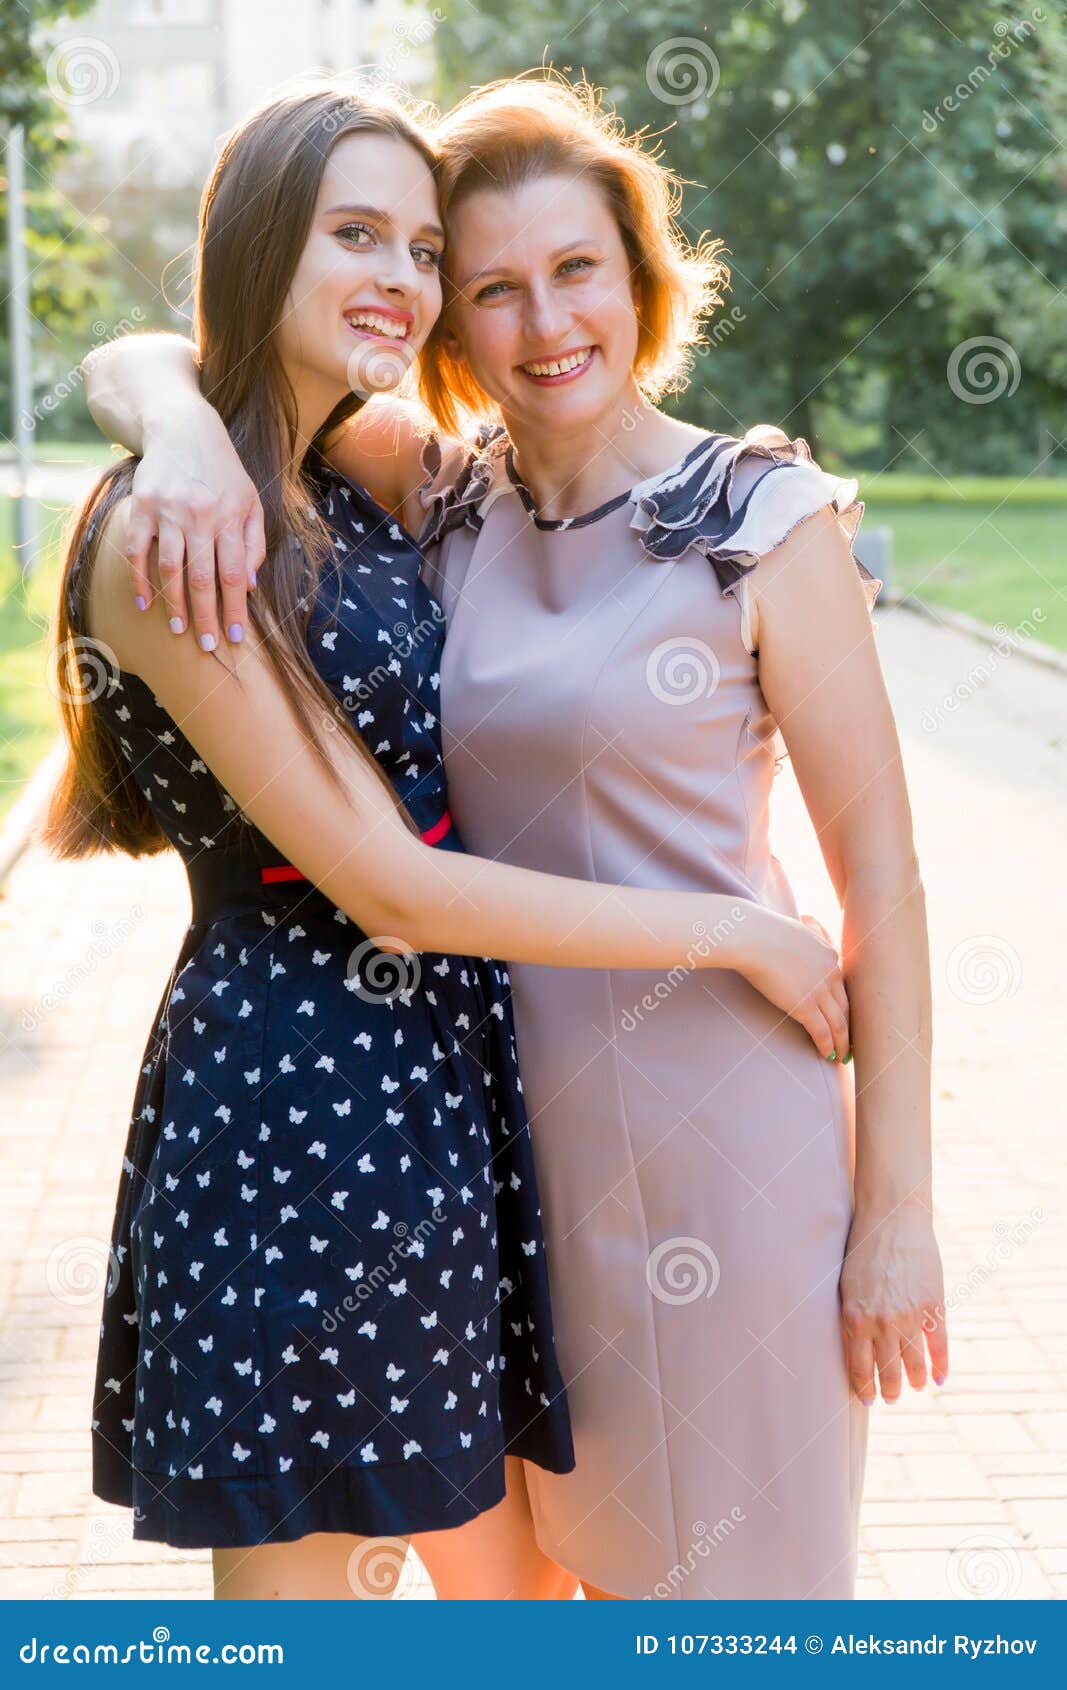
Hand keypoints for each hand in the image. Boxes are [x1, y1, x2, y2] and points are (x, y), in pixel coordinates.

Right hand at [126, 400, 265, 648]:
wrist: (181, 428)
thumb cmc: (222, 471)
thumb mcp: (250, 500)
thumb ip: (253, 543)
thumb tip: (249, 585)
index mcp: (230, 517)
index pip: (234, 573)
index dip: (234, 608)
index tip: (235, 636)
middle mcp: (200, 516)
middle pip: (203, 578)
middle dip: (206, 616)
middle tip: (207, 646)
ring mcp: (168, 511)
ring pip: (170, 568)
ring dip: (174, 604)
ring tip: (180, 630)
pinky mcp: (142, 507)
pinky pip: (137, 550)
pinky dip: (140, 578)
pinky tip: (146, 603)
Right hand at [733, 905, 850, 1060]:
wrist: (753, 938)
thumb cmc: (763, 931)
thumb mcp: (794, 929)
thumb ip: (805, 937)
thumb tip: (802, 937)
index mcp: (829, 955)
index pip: (841, 986)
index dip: (843, 1004)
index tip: (843, 1016)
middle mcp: (831, 974)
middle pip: (845, 1007)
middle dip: (849, 1028)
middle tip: (849, 1043)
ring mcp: (820, 992)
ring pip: (839, 1025)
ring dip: (842, 1044)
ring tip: (842, 1057)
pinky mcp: (805, 1007)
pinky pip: (822, 1032)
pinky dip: (827, 1046)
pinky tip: (827, 1056)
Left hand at [840, 1204, 947, 1403]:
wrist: (892, 1219)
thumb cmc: (863, 1249)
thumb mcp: (848, 1286)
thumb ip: (853, 1317)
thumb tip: (856, 1347)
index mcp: (856, 1318)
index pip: (859, 1368)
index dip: (865, 1389)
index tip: (868, 1400)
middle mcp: (882, 1322)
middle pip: (888, 1372)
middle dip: (890, 1391)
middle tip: (892, 1398)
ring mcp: (910, 1315)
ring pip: (914, 1364)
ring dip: (915, 1381)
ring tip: (914, 1388)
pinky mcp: (933, 1305)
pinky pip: (939, 1346)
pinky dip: (941, 1366)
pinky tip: (939, 1379)